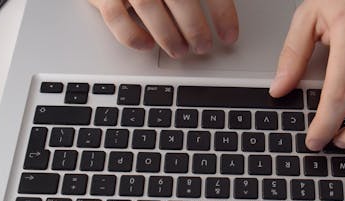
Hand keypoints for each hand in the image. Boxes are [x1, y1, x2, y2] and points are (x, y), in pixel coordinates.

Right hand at [89, 0, 238, 57]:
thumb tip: (221, 19)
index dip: (223, 13)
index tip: (229, 36)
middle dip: (194, 27)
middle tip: (203, 46)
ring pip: (148, 6)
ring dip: (167, 34)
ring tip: (180, 50)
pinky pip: (115, 16)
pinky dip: (131, 35)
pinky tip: (146, 45)